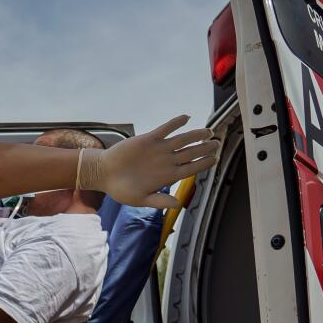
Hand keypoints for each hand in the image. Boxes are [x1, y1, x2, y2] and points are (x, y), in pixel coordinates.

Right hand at [83, 115, 218, 208]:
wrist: (105, 174)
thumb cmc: (122, 189)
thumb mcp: (140, 199)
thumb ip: (159, 200)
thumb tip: (178, 204)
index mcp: (168, 176)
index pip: (192, 168)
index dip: (204, 163)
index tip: (215, 159)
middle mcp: (167, 161)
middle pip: (191, 152)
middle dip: (205, 148)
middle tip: (217, 143)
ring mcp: (159, 149)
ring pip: (182, 139)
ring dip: (196, 135)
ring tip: (208, 131)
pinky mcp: (149, 139)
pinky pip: (165, 129)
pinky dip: (176, 123)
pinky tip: (186, 118)